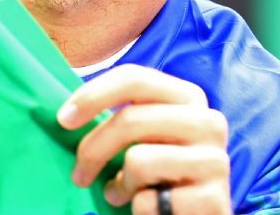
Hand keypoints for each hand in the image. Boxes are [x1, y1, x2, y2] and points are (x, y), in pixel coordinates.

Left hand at [58, 65, 230, 213]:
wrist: (199, 214)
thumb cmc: (163, 172)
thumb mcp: (147, 136)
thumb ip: (124, 117)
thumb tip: (67, 113)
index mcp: (190, 97)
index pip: (134, 78)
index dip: (92, 95)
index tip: (63, 119)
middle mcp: (209, 121)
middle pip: (130, 119)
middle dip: (93, 150)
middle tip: (79, 175)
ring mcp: (216, 160)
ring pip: (138, 161)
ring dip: (120, 185)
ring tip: (123, 193)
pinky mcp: (213, 198)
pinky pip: (149, 201)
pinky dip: (138, 210)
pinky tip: (150, 209)